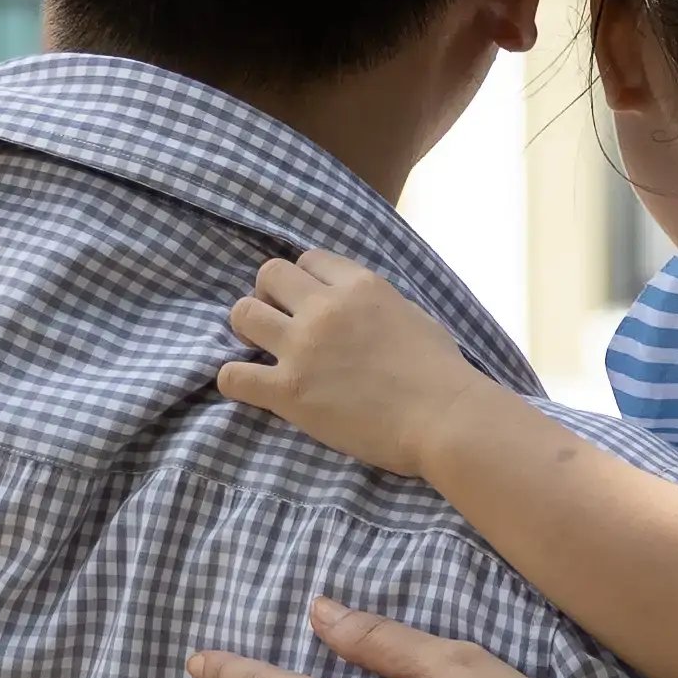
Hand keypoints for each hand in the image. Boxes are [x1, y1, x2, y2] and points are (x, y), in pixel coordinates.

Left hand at [211, 249, 485, 480]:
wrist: (444, 418)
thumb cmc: (440, 372)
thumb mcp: (409, 313)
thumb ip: (372, 303)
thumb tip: (352, 309)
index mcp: (359, 284)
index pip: (307, 259)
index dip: (304, 281)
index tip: (309, 302)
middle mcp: (324, 307)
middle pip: (268, 275)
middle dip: (270, 295)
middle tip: (281, 323)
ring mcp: (302, 348)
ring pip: (242, 313)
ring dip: (248, 329)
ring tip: (262, 350)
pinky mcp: (288, 390)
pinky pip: (233, 375)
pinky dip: (236, 379)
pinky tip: (251, 386)